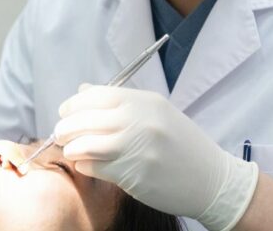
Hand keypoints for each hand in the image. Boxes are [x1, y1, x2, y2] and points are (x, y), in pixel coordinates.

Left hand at [55, 85, 257, 230]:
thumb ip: (121, 101)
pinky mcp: (133, 176)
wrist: (212, 181)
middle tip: (60, 134)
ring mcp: (136, 149)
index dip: (74, 104)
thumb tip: (82, 91)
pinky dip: (85, 166)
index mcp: (145, 101)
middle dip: (66, 127)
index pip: (96, 95)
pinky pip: (95, 168)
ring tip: (72, 151)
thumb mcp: (158, 112)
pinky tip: (87, 165)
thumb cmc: (182, 145)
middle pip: (85, 119)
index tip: (65, 112)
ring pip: (85, 145)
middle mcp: (139, 121)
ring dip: (72, 148)